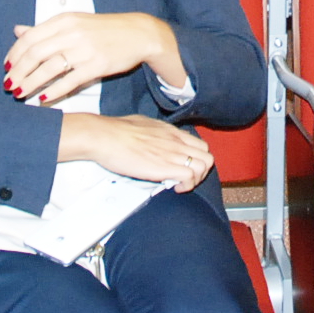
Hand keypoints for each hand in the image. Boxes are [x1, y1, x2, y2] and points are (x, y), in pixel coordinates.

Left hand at [7, 11, 178, 104]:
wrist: (138, 33)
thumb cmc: (103, 29)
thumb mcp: (73, 22)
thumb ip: (44, 29)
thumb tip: (17, 31)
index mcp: (63, 20)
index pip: (29, 38)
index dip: (14, 55)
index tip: (6, 68)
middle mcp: (71, 33)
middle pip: (35, 54)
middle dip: (18, 72)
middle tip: (9, 86)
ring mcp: (84, 49)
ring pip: (48, 69)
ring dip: (30, 84)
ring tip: (20, 94)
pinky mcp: (97, 66)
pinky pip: (69, 81)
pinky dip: (53, 91)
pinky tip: (42, 99)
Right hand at [61, 115, 212, 192]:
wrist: (106, 136)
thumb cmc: (117, 131)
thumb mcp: (143, 124)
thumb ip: (154, 133)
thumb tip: (152, 138)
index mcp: (171, 131)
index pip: (200, 145)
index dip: (196, 159)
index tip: (185, 168)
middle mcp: (176, 141)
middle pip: (207, 156)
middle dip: (200, 172)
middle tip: (186, 179)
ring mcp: (173, 153)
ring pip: (204, 166)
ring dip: (195, 180)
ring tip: (180, 184)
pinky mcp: (165, 166)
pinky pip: (190, 177)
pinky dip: (186, 186)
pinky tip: (175, 188)